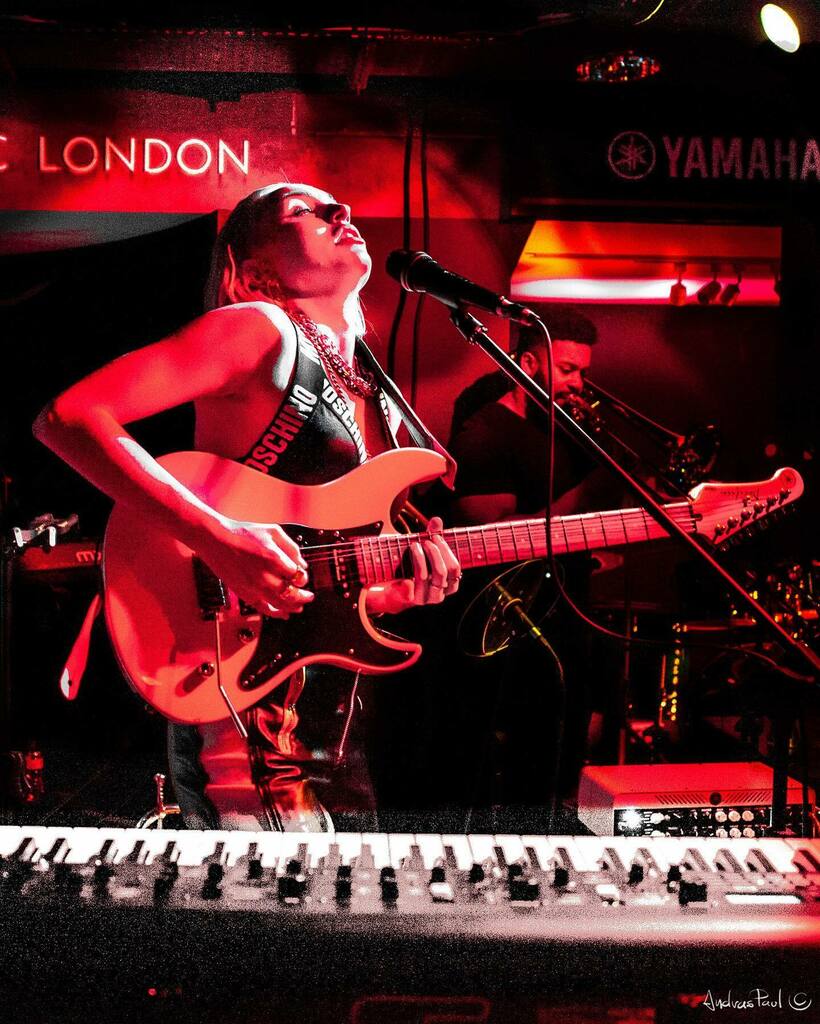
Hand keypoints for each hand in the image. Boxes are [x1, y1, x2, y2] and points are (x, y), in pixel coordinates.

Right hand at [194, 517, 312, 618]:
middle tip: (309, 596)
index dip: (303, 577)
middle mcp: (265, 576)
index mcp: (274, 558)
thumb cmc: (243, 533)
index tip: (301, 575)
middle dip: (304, 596)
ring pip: (281, 604)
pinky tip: (284, 614)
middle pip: (292, 594)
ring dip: (294, 607)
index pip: (298, 575)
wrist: (216, 540)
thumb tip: (302, 563)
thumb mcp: (273, 532)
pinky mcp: (245, 594)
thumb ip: (291, 547)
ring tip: (300, 606)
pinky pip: (264, 609)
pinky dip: (276, 613)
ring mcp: (254, 587)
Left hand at [365, 516, 460, 615]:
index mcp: (448, 586)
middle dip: (434, 553)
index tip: (436, 537)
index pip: (455, 570)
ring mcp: (422, 598)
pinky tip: (403, 565)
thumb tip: (436, 520)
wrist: (394, 592)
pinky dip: (406, 577)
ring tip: (413, 546)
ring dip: (419, 558)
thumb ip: (433, 536)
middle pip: (442, 572)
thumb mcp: (427, 552)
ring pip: (425, 577)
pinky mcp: (406, 600)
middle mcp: (438, 595)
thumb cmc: (415, 569)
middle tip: (425, 541)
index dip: (446, 551)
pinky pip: (407, 588)